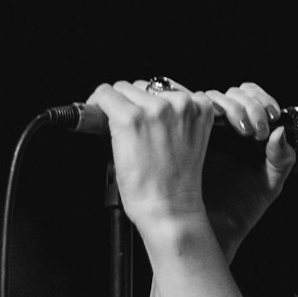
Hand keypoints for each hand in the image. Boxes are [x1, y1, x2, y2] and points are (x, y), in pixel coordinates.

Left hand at [83, 78, 296, 250]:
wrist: (171, 211)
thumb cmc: (178, 186)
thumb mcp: (189, 141)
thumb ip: (177, 118)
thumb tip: (145, 102)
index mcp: (200, 107)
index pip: (168, 88)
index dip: (150, 102)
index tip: (142, 115)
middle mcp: (180, 104)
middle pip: (144, 86)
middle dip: (135, 105)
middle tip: (132, 132)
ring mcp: (155, 109)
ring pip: (124, 89)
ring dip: (119, 107)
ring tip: (122, 135)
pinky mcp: (130, 118)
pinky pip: (104, 94)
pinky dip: (97, 105)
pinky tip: (98, 120)